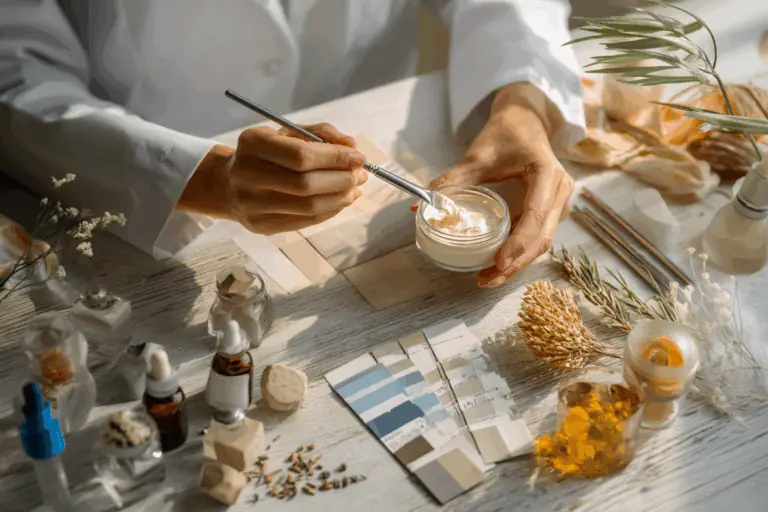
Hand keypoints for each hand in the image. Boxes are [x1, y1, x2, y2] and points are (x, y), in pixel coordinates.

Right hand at [178, 123, 367, 233]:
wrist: (228, 183)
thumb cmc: (266, 153)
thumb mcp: (288, 132)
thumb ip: (321, 134)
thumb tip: (351, 146)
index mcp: (252, 143)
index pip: (301, 155)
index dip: (335, 158)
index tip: (358, 157)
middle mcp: (247, 175)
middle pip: (305, 184)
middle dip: (341, 180)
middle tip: (360, 175)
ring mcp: (251, 205)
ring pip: (308, 207)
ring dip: (340, 198)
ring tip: (354, 189)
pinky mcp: (261, 225)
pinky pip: (305, 221)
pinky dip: (330, 211)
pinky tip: (341, 201)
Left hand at [421, 83, 573, 286]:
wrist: (527, 120)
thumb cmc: (506, 133)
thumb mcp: (477, 154)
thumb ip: (451, 181)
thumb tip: (419, 208)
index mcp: (547, 173)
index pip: (536, 215)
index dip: (519, 243)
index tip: (499, 262)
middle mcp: (559, 190)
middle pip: (542, 237)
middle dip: (516, 263)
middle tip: (487, 279)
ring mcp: (559, 202)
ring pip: (543, 241)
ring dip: (518, 263)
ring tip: (489, 278)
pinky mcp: (552, 209)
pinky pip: (538, 236)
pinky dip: (520, 253)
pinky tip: (498, 265)